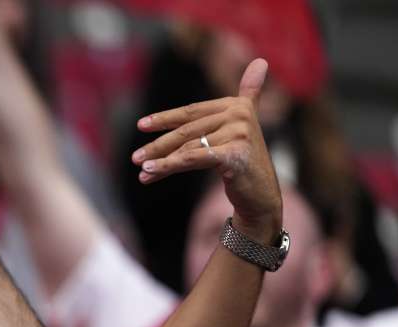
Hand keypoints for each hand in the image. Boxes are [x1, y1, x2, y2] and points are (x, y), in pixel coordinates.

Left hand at [131, 59, 282, 239]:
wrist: (262, 194)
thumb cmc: (245, 161)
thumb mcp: (243, 127)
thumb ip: (249, 94)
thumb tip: (261, 60)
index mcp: (237, 105)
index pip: (193, 111)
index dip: (165, 118)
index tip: (141, 125)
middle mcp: (240, 115)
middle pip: (187, 130)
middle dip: (159, 145)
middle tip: (135, 157)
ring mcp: (239, 134)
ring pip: (188, 147)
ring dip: (161, 161)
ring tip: (142, 171)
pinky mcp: (235, 155)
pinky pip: (194, 158)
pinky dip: (170, 165)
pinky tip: (151, 172)